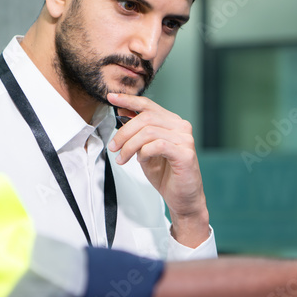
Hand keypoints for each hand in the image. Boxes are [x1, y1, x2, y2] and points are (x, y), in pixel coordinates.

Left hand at [107, 92, 208, 246]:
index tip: (111, 97)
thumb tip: (122, 110)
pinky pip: (157, 145)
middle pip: (145, 118)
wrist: (183, 199)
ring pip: (148, 132)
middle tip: (114, 147)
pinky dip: (143, 152)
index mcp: (172, 122)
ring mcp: (185, 139)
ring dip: (129, 145)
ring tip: (122, 158)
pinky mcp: (185, 153)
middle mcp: (181, 127)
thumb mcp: (144, 150)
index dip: (128, 99)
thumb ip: (137, 131)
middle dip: (124, 132)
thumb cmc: (166, 175)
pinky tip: (140, 161)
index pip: (148, 105)